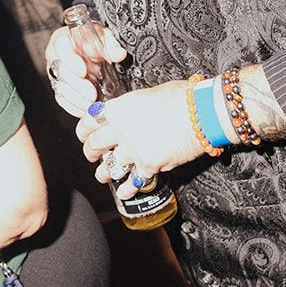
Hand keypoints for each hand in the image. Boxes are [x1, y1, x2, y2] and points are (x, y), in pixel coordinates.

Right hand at [44, 21, 127, 117]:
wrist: (90, 50)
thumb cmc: (94, 40)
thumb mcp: (103, 37)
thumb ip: (110, 45)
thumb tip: (119, 54)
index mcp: (62, 39)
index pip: (60, 47)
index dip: (70, 60)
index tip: (83, 71)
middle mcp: (55, 56)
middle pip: (60, 71)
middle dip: (76, 85)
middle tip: (92, 94)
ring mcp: (55, 73)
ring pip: (60, 87)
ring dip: (76, 98)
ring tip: (91, 105)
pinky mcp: (59, 87)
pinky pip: (61, 99)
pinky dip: (72, 106)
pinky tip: (83, 111)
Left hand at [76, 81, 203, 184]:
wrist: (202, 112)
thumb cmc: (182, 97)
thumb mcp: (149, 94)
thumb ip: (133, 107)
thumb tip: (129, 112)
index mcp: (120, 108)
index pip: (90, 120)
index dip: (83, 130)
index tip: (83, 135)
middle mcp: (122, 129)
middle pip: (95, 144)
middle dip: (90, 152)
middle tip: (92, 155)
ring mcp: (134, 149)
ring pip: (110, 166)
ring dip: (104, 172)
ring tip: (103, 175)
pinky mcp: (149, 165)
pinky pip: (132, 182)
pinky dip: (126, 189)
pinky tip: (123, 192)